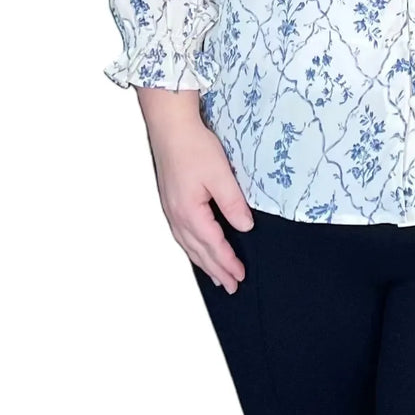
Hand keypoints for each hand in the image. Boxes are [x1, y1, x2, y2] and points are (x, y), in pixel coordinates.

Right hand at [148, 121, 254, 293]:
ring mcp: (171, 209)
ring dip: (202, 262)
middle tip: (230, 287)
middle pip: (199, 251)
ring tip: (214, 276)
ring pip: (188, 245)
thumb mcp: (221, 176)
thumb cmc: (194, 147)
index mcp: (190, 213)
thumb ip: (233, 204)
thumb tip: (245, 227)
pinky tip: (196, 248)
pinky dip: (191, 248)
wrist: (170, 127)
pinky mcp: (170, 201)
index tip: (240, 276)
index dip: (228, 262)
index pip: (214, 246)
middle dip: (216, 270)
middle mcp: (177, 216)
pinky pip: (181, 235)